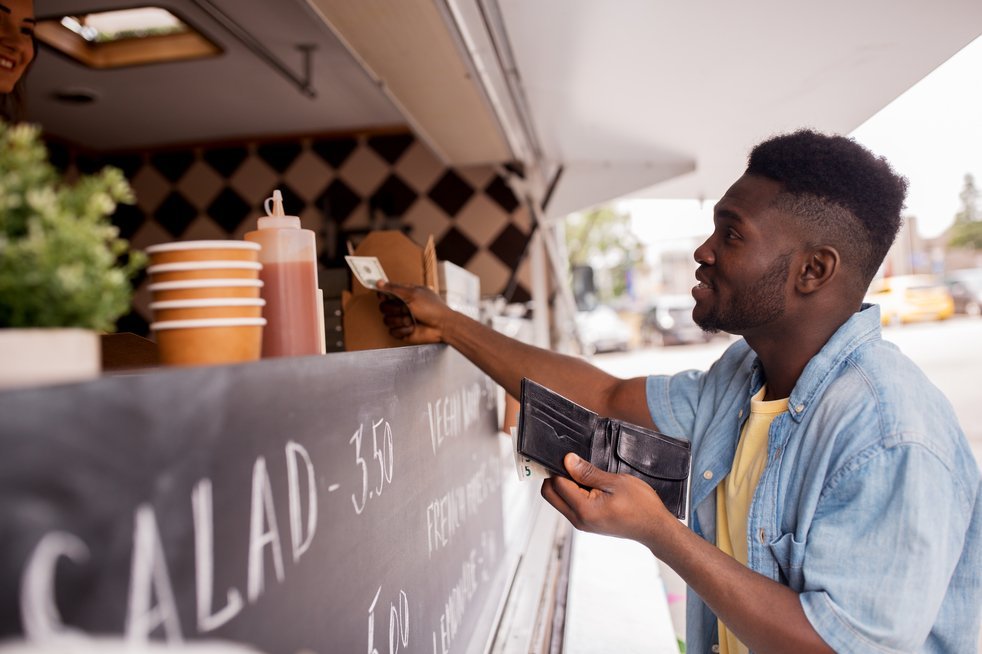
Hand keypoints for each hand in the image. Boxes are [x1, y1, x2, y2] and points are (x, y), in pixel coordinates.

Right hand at [376, 282, 452, 344]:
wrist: (442, 327)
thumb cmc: (432, 308)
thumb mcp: (413, 294)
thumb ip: (394, 289)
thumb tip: (379, 282)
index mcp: (405, 294)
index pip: (386, 292)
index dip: (383, 295)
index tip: (385, 297)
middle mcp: (402, 306)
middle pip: (384, 307)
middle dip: (394, 309)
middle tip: (406, 309)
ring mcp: (402, 319)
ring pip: (387, 320)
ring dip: (399, 320)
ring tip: (411, 320)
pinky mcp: (402, 331)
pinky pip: (392, 332)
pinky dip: (402, 330)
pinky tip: (412, 328)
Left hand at [541, 453, 672, 544]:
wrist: (655, 528)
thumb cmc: (641, 505)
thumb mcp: (615, 482)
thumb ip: (588, 473)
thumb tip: (567, 460)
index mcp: (584, 509)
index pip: (555, 484)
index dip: (560, 467)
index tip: (572, 458)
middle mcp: (578, 520)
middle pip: (550, 494)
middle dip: (556, 477)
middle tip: (575, 466)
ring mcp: (581, 523)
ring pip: (558, 500)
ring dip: (565, 485)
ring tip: (587, 476)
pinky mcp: (587, 523)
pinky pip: (570, 505)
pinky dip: (573, 493)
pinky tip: (591, 485)